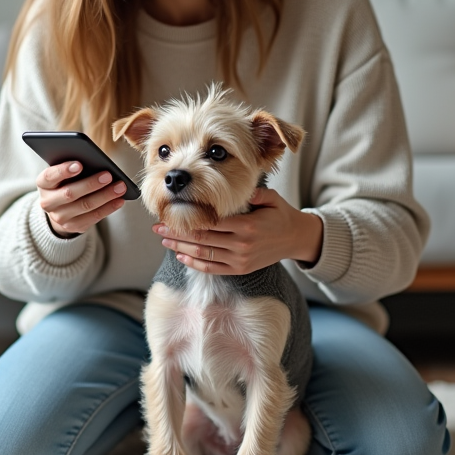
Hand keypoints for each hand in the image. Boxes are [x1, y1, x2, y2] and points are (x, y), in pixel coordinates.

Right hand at [37, 161, 127, 237]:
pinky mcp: (73, 227)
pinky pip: (93, 218)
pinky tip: (119, 200)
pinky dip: (108, 208)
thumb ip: (73, 166)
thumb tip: (96, 162)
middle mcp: (48, 202)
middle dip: (91, 184)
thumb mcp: (64, 173)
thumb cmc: (66, 181)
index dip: (63, 171)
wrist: (60, 208)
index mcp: (43, 184)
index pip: (50, 176)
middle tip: (108, 175)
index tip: (79, 164)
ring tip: (120, 187)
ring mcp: (59, 217)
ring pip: (84, 206)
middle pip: (69, 194)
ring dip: (105, 196)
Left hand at [153, 187, 322, 273]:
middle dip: (177, 233)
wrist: (296, 239)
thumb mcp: (271, 198)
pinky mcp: (240, 269)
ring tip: (164, 239)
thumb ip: (252, 192)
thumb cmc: (281, 215)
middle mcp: (241, 245)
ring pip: (203, 255)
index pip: (210, 223)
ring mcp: (239, 260)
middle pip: (201, 239)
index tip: (170, 213)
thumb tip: (233, 185)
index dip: (187, 219)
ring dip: (180, 247)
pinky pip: (212, 268)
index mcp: (247, 226)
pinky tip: (181, 255)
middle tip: (158, 227)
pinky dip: (194, 263)